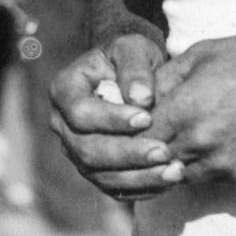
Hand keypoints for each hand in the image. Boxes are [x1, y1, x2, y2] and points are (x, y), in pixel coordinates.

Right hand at [47, 32, 184, 199]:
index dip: (111, 119)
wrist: (130, 71)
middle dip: (128, 154)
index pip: (80, 113)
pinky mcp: (95, 168)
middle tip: (164, 151)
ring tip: (173, 170)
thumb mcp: (132, 48)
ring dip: (138, 176)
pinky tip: (168, 179)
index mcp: (65, 90)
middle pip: (87, 150)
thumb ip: (135, 68)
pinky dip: (141, 187)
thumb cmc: (128, 55)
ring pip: (100, 174)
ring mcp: (76, 149)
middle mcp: (63, 124)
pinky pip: (113, 187)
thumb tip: (141, 99)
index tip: (146, 118)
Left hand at [146, 32, 235, 188]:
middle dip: (154, 144)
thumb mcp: (202, 54)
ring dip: (178, 157)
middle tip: (163, 126)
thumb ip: (165, 78)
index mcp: (186, 108)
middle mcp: (202, 142)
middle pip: (156, 158)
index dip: (135, 127)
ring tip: (192, 132)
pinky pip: (211, 177)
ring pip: (180, 173)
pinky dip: (207, 164)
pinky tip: (220, 140)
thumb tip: (140, 98)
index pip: (138, 135)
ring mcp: (224, 164)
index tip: (140, 117)